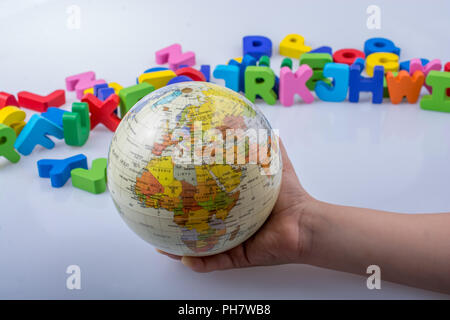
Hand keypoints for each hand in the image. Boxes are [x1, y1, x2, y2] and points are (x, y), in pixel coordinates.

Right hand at [157, 140, 314, 271]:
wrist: (304, 221)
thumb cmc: (289, 192)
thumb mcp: (271, 159)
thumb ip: (257, 138)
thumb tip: (233, 117)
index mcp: (231, 203)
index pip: (203, 197)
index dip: (185, 194)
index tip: (168, 184)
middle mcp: (228, 223)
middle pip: (195, 224)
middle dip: (175, 224)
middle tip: (156, 217)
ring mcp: (231, 242)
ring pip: (199, 247)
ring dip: (178, 248)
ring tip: (160, 246)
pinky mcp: (239, 257)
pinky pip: (215, 263)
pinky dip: (199, 264)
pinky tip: (186, 260)